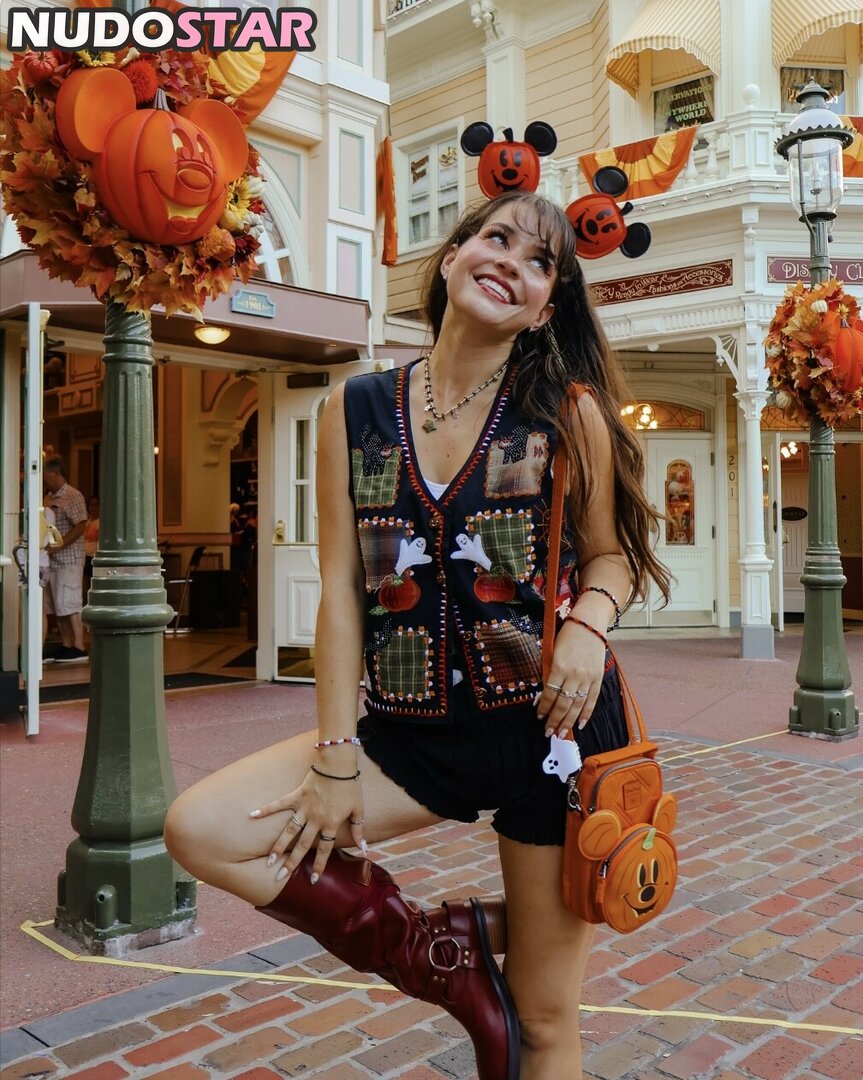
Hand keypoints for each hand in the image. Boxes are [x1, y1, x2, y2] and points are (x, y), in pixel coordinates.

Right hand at [250, 769, 365, 884]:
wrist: (338, 764)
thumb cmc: (350, 786)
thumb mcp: (358, 809)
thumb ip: (358, 829)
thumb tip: (363, 848)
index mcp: (331, 823)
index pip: (325, 849)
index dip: (320, 865)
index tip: (313, 880)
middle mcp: (315, 819)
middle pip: (302, 845)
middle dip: (292, 862)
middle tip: (279, 877)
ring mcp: (304, 808)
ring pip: (289, 831)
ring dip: (278, 846)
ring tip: (269, 860)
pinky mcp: (296, 796)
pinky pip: (279, 804)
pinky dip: (266, 809)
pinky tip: (252, 815)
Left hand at [537, 618, 606, 737]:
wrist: (589, 624)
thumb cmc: (566, 636)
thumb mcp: (553, 652)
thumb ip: (549, 672)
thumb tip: (544, 695)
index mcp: (559, 666)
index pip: (550, 693)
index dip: (544, 707)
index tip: (539, 716)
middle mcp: (574, 674)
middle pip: (563, 703)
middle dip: (555, 720)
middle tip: (548, 732)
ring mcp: (588, 677)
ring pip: (577, 705)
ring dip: (568, 722)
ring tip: (561, 733)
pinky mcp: (598, 678)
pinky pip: (592, 700)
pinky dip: (586, 713)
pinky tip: (579, 724)